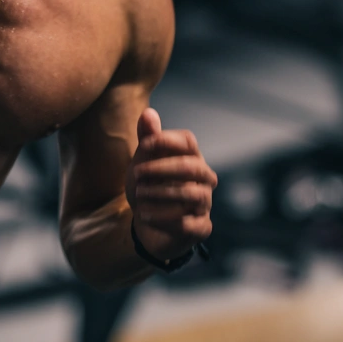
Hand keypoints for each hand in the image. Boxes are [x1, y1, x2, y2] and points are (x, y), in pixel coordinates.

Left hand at [125, 108, 215, 261]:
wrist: (147, 223)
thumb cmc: (149, 186)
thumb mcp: (143, 162)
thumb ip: (147, 139)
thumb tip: (148, 113)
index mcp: (191, 158)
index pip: (188, 142)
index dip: (166, 141)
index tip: (144, 145)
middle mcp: (203, 179)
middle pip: (192, 167)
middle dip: (161, 169)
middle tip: (137, 174)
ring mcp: (204, 204)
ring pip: (191, 195)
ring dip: (160, 194)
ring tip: (139, 196)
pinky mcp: (201, 228)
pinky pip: (190, 224)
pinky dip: (165, 219)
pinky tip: (146, 215)